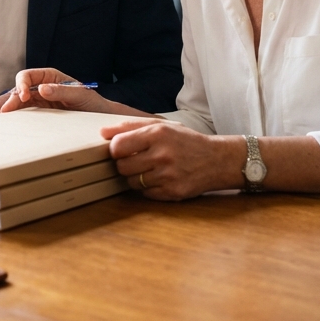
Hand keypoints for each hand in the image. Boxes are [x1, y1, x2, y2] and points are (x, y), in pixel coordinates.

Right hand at [0, 68, 133, 116]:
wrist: (101, 119)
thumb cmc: (93, 104)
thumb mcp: (81, 95)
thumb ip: (62, 91)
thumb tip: (42, 89)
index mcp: (48, 77)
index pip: (26, 77)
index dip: (21, 85)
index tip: (23, 97)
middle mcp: (38, 88)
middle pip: (13, 93)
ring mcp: (36, 103)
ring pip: (11, 107)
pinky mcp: (37, 117)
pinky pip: (18, 118)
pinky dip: (5, 123)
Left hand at [101, 119, 240, 200]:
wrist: (217, 160)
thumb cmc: (186, 141)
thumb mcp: (162, 126)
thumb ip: (130, 126)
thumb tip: (102, 132)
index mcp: (158, 134)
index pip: (118, 146)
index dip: (115, 149)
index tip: (121, 150)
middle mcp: (162, 155)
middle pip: (121, 167)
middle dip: (124, 164)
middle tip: (136, 160)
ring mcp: (168, 176)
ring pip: (131, 182)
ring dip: (136, 177)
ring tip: (150, 169)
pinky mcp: (172, 193)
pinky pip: (145, 194)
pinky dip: (148, 188)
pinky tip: (160, 179)